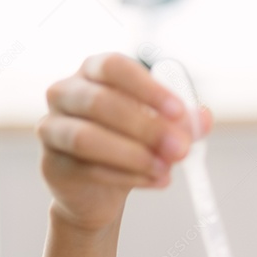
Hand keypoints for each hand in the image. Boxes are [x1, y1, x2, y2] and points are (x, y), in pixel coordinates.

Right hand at [37, 52, 213, 231]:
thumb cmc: (127, 145)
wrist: (96, 189)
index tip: (179, 112)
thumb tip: (203, 118)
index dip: (147, 88)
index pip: (114, 66)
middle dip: (146, 127)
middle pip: (100, 102)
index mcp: (94, 72)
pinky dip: (127, 177)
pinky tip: (155, 181)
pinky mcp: (52, 163)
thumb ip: (182, 123)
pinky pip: (88, 169)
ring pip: (86, 137)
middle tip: (180, 149)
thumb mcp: (160, 129)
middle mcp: (65, 93)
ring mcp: (53, 127)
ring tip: (166, 170)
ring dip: (133, 155)